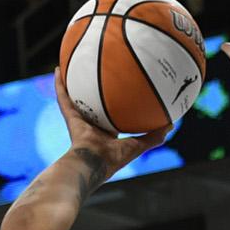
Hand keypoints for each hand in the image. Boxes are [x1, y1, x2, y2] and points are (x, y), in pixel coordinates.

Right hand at [52, 69, 168, 172]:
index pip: (108, 116)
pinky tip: (58, 68)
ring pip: (74, 98)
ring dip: (72, 83)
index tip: (116, 94)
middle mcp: (90, 125)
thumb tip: (171, 124)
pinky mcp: (69, 117)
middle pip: (90, 104)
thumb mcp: (137, 146)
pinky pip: (63, 98)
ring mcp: (78, 120)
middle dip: (92, 91)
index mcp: (104, 133)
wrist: (93, 163)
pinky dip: (59, 84)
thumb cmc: (113, 159)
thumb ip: (152, 136)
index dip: (113, 106)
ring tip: (72, 65)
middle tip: (95, 74)